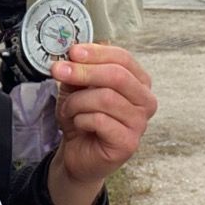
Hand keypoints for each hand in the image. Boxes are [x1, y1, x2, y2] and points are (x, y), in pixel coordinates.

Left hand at [46, 44, 156, 204]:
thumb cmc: (83, 117)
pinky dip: (81, 119)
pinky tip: (78, 124)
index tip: (73, 52)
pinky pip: (100, 120)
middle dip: (84, 72)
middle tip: (59, 71)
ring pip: (106, 98)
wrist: (77, 153)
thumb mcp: (77, 87)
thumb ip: (78, 69)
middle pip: (117, 76)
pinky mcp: (128, 143)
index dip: (96, 52)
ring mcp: (139, 123)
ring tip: (68, 109)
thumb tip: (73, 55)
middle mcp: (145, 100)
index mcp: (138, 81)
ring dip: (78, 101)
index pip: (123, 58)